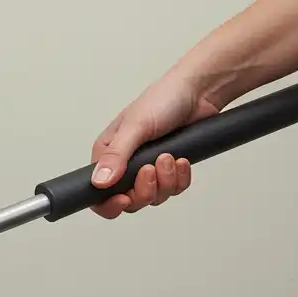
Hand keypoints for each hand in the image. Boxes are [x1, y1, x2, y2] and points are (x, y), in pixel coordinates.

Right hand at [89, 75, 222, 218]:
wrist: (199, 92)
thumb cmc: (164, 99)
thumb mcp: (135, 127)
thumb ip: (116, 156)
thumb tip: (98, 181)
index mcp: (108, 155)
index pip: (98, 194)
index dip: (109, 204)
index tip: (123, 199)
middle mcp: (125, 165)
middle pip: (129, 201)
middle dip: (144, 190)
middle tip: (151, 169)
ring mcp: (148, 170)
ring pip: (153, 197)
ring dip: (165, 181)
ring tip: (169, 156)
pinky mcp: (169, 171)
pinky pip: (173, 190)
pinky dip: (179, 179)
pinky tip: (181, 160)